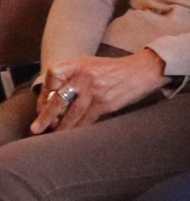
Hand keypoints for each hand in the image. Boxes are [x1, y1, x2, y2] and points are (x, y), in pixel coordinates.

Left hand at [33, 49, 167, 133]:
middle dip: (45, 116)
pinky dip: (77, 129)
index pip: (53, 74)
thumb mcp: (93, 65)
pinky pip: (86, 120)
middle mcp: (85, 75)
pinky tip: (72, 136)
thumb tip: (54, 98)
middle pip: (58, 98)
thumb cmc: (116, 70)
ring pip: (70, 114)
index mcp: (80, 63)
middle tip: (36, 128)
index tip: (43, 102)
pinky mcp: (105, 103)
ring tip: (52, 136)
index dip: (46, 90)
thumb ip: (74, 76)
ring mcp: (94, 90)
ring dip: (60, 128)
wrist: (143, 70)